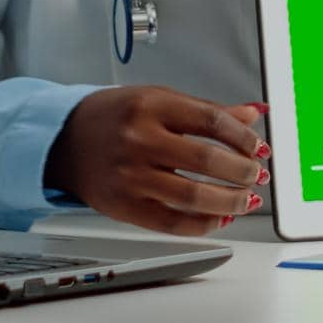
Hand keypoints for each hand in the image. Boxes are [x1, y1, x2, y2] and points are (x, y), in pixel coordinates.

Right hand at [45, 86, 269, 235]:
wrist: (64, 140)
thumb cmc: (113, 116)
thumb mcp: (159, 98)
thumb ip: (207, 110)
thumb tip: (253, 114)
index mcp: (152, 106)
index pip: (212, 121)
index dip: (243, 137)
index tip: (258, 146)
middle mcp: (140, 140)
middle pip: (207, 160)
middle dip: (243, 171)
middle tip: (257, 174)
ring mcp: (131, 176)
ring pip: (193, 196)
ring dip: (230, 201)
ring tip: (247, 200)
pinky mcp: (124, 207)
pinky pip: (172, 223)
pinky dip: (203, 224)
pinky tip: (218, 218)